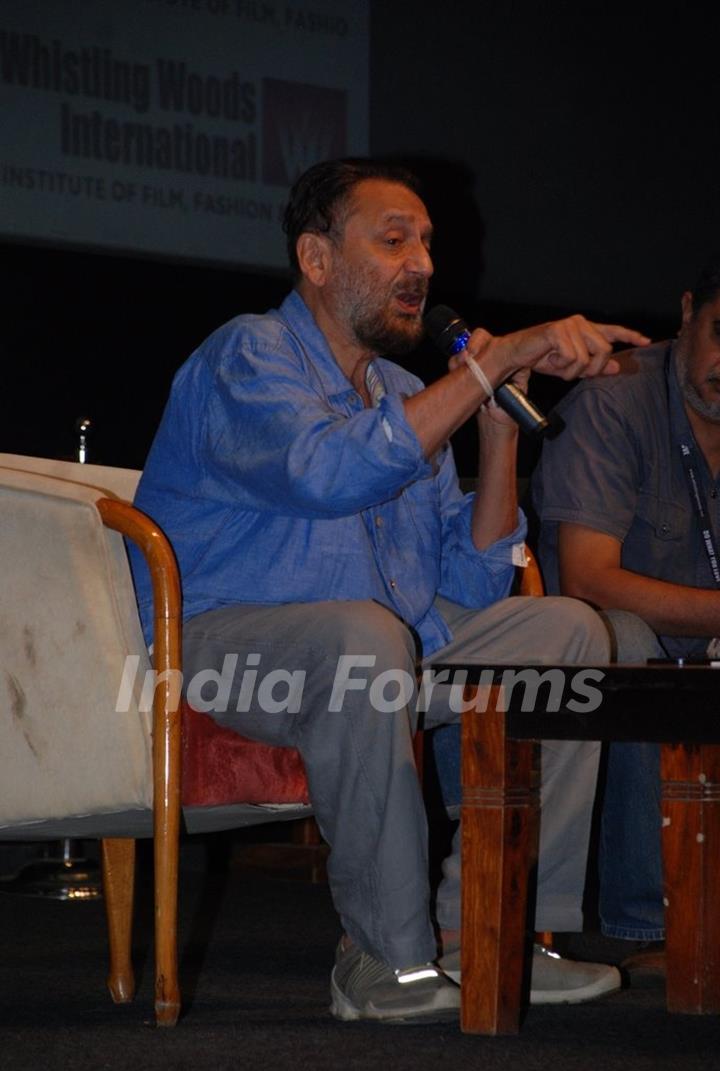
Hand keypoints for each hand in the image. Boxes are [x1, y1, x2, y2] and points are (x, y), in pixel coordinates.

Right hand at [492, 316, 650, 380]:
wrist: (517, 354)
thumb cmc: (543, 357)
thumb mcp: (572, 366)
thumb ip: (594, 366)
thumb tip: (616, 367)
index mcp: (585, 330)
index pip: (612, 331)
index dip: (630, 336)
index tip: (645, 341)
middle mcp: (580, 323)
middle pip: (604, 351)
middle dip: (591, 369)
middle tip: (572, 373)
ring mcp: (569, 325)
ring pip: (587, 358)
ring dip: (572, 370)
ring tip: (557, 364)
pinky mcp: (558, 331)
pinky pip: (572, 357)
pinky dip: (561, 365)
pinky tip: (550, 358)